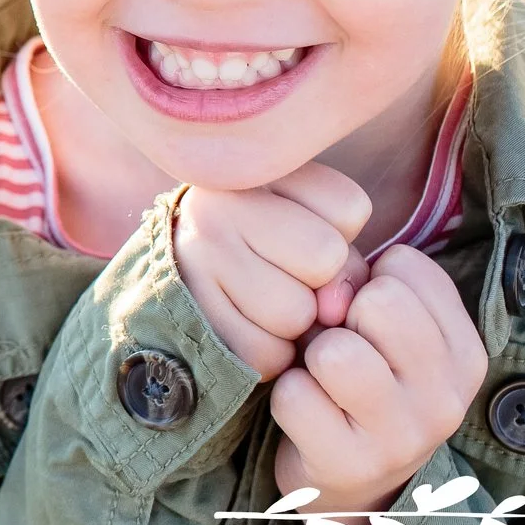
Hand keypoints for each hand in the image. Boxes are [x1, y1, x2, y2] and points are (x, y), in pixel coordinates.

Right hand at [172, 163, 374, 380]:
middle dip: (318, 282)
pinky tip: (246, 328)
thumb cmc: (260, 250)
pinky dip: (269, 353)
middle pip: (324, 260)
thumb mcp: (306, 228)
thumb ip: (344, 262)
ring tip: (262, 302)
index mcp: (253, 171)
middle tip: (282, 274)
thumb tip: (332, 312)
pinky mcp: (186, 314)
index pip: (349, 208)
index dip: (340, 233)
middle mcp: (216, 206)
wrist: (175, 277)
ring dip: (293, 324)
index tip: (301, 230)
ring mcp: (194, 260)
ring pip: (294, 314)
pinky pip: (264, 354)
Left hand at [271, 244, 489, 524]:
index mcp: (465, 354)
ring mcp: (403, 438)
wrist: (354, 481)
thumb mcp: (381, 328)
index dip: (368, 280)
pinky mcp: (352, 466)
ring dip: (313, 358)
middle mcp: (447, 398)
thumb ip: (358, 283)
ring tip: (323, 380)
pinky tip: (307, 413)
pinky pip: (295, 396)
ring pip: (337, 352)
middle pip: (380, 303)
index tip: (366, 319)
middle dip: (344, 317)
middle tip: (341, 350)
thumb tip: (329, 295)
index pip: (407, 266)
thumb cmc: (364, 381)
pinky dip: (288, 396)